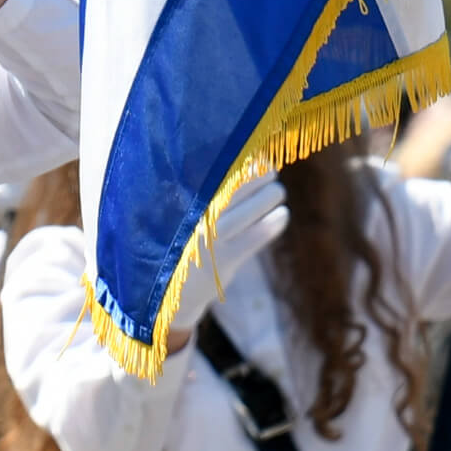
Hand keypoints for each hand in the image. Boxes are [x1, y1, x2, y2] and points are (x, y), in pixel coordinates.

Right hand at [167, 175, 290, 337]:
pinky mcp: (227, 258)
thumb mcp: (182, 215)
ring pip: (257, 204)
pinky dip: (274, 222)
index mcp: (189, 200)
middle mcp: (200, 214)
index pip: (223, 171)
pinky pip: (259, 234)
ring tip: (276, 193)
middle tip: (270, 173)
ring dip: (272, 195)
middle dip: (263, 173)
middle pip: (243, 181)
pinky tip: (281, 215)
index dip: (246, 161)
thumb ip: (206, 192)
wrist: (169, 292)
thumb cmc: (181, 243)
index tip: (257, 158)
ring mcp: (213, 237)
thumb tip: (246, 164)